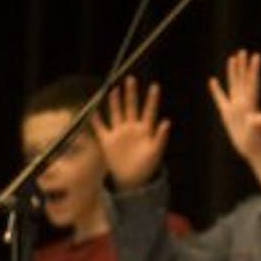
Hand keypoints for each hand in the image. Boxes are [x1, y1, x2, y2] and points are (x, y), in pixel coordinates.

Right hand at [91, 75, 170, 190]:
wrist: (132, 181)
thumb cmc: (147, 167)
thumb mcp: (156, 151)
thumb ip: (161, 136)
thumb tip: (167, 121)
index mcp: (146, 130)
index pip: (149, 111)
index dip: (152, 99)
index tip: (155, 86)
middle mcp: (132, 128)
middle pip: (131, 107)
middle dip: (131, 93)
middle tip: (131, 79)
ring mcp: (119, 133)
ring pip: (116, 113)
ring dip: (115, 102)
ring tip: (114, 89)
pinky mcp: (107, 141)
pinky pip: (100, 128)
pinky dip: (96, 120)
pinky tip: (92, 110)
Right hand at [206, 50, 260, 161]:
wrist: (255, 152)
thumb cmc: (257, 143)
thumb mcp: (257, 132)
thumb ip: (258, 123)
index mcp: (251, 104)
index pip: (252, 83)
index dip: (254, 70)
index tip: (256, 56)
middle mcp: (244, 103)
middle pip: (243, 80)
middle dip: (243, 66)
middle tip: (243, 51)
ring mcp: (236, 108)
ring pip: (234, 85)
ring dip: (233, 73)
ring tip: (232, 58)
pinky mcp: (228, 114)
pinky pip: (221, 98)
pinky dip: (216, 90)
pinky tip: (212, 81)